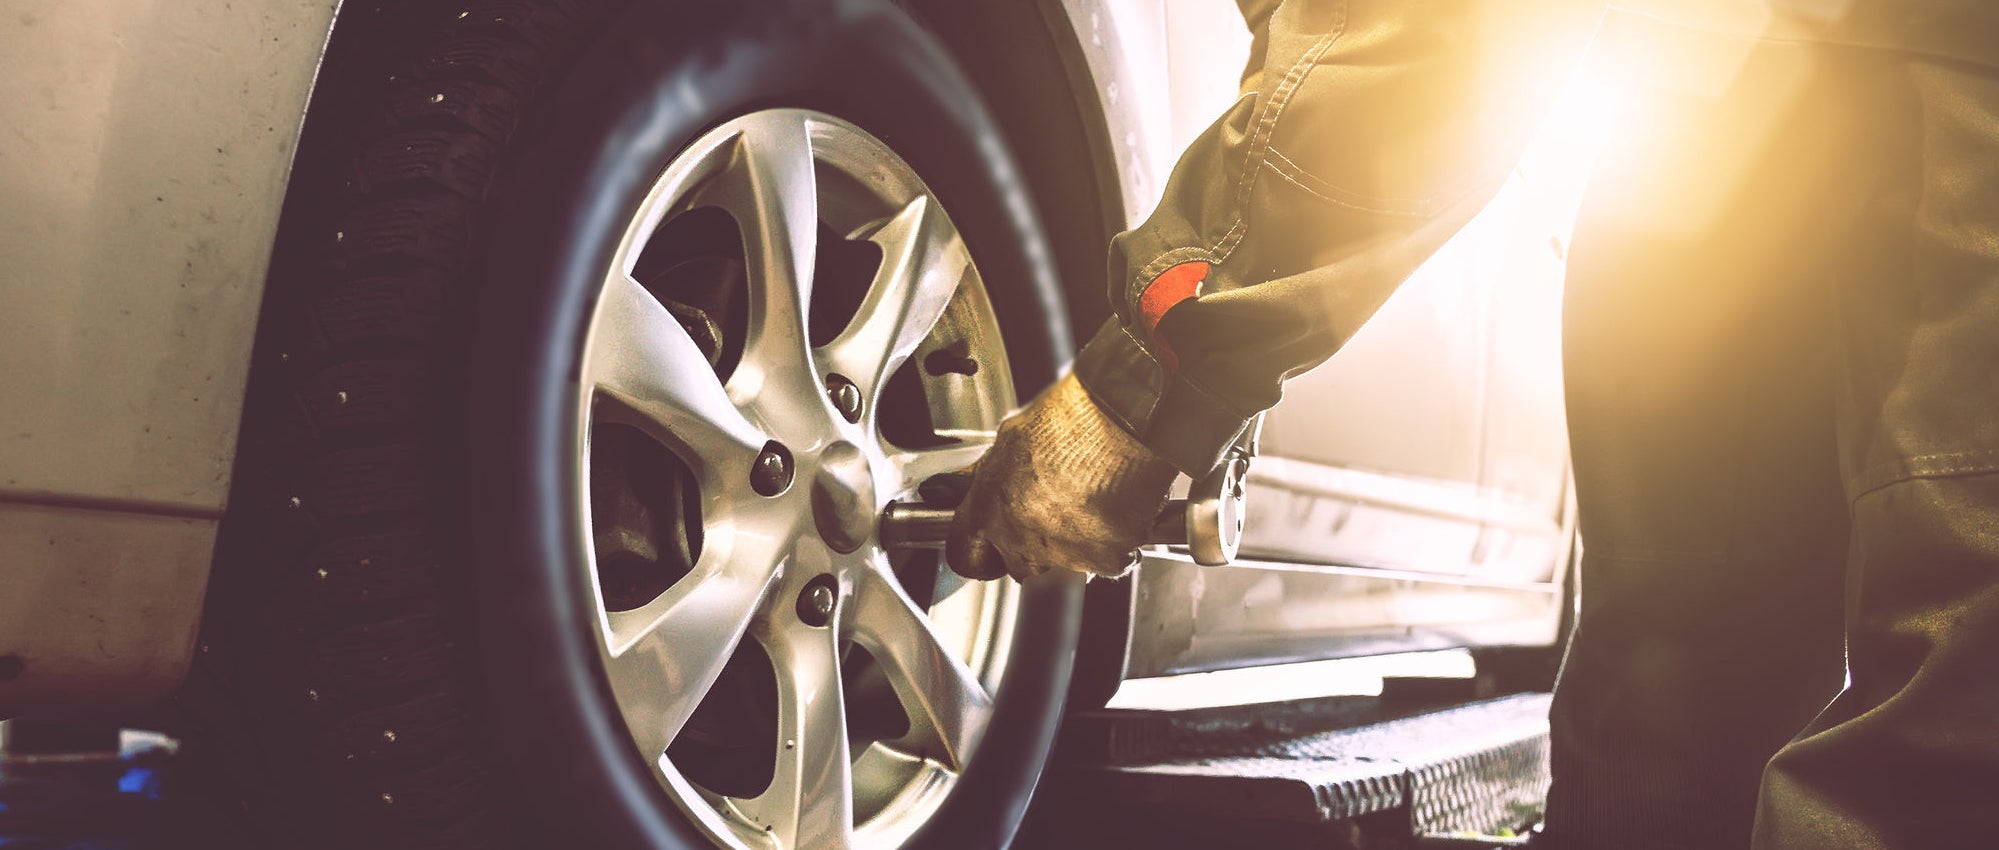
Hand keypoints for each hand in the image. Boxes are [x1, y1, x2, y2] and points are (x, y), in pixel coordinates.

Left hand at [946, 374, 1178, 580]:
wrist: (1121, 418)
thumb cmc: (1071, 417)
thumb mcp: (1013, 436)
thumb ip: (999, 472)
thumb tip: (999, 477)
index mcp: (989, 509)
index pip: (967, 554)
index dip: (981, 550)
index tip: (990, 548)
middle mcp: (1020, 539)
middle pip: (1021, 565)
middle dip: (1036, 547)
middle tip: (1059, 513)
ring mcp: (1063, 554)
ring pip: (1067, 566)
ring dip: (1077, 545)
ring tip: (1094, 503)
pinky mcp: (1106, 560)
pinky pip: (1110, 562)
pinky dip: (1117, 543)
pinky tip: (1120, 509)